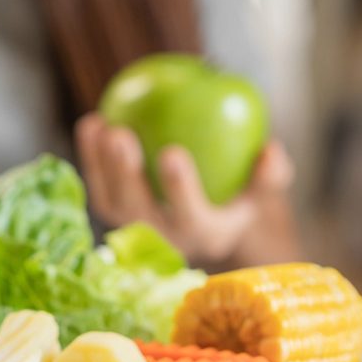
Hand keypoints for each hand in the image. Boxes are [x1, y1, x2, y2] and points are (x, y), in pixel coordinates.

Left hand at [75, 113, 294, 263]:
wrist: (204, 213)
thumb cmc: (237, 192)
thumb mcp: (261, 188)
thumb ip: (271, 173)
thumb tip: (271, 149)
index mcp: (204, 235)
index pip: (191, 216)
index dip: (179, 188)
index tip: (172, 150)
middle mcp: (165, 240)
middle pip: (138, 211)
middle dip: (125, 175)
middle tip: (121, 134)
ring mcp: (134, 229)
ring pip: (111, 201)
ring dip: (100, 165)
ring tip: (101, 124)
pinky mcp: (113, 214)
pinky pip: (98, 185)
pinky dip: (91, 156)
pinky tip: (92, 121)